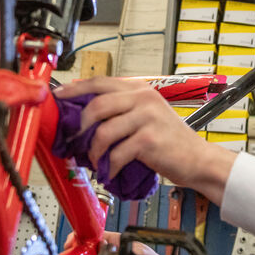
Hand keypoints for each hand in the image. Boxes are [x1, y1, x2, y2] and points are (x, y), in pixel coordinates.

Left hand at [54, 77, 236, 202]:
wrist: (197, 158)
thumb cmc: (168, 139)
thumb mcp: (146, 114)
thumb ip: (120, 109)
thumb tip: (82, 115)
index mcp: (139, 89)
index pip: (99, 83)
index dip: (74, 89)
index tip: (57, 97)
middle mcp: (142, 98)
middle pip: (97, 106)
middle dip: (79, 126)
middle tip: (74, 141)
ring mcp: (146, 117)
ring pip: (103, 132)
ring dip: (94, 151)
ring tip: (96, 161)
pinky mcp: (148, 139)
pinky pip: (117, 153)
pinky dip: (110, 166)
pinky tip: (111, 171)